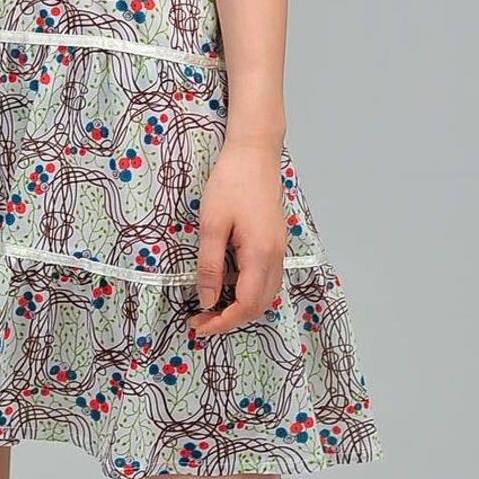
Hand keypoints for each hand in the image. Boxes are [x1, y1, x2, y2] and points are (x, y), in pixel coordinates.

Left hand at [189, 137, 285, 340]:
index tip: (199, 325)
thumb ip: (210, 265)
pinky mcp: (276, 242)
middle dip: (232, 319)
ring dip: (242, 307)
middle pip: (260, 305)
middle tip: (202, 320)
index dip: (223, 321)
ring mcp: (279, 249)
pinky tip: (228, 286)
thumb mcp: (212, 224)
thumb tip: (208, 299)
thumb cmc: (231, 182)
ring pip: (267, 294)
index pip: (246, 304)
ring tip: (213, 307)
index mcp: (260, 253)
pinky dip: (250, 292)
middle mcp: (276, 256)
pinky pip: (267, 279)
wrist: (255, 153)